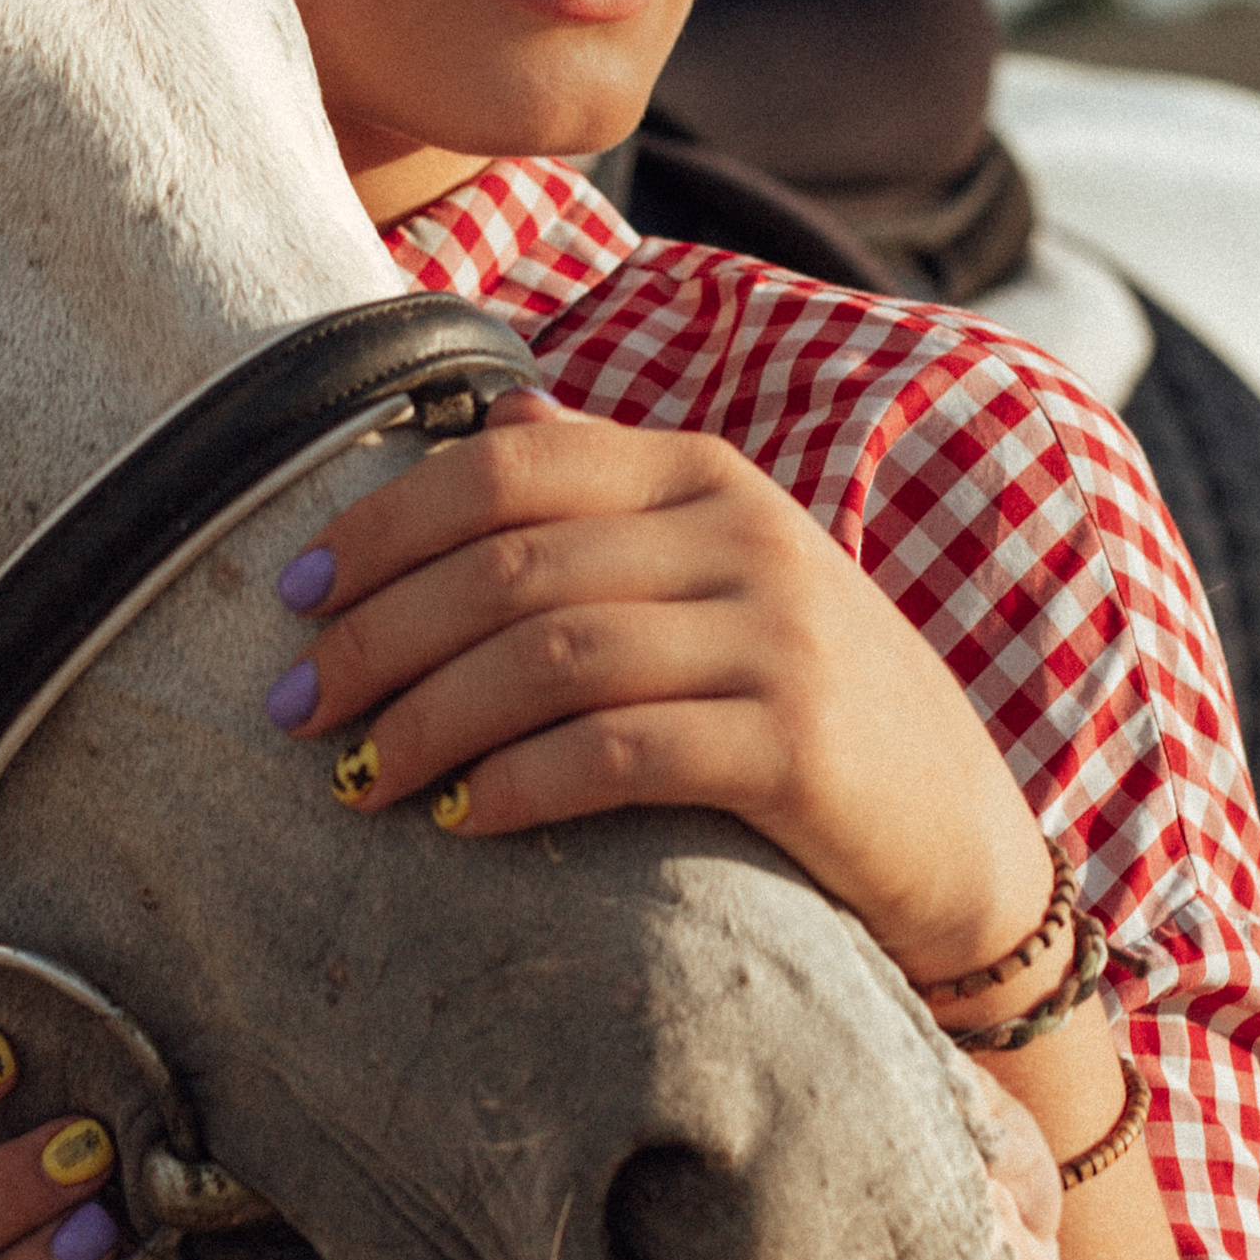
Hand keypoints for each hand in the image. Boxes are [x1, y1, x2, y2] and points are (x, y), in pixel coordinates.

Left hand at [268, 388, 1056, 985]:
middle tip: (295, 707)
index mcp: (702, 476)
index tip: (291, 594)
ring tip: (354, 776)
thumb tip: (498, 412)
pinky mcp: (798, 746)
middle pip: (506, 563)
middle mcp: (740, 534)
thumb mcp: (721, 577)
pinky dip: (515, 785)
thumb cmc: (807, 709)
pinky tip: (458, 818)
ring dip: (424, 719)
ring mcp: (777, 636)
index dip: (381, 525)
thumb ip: (611, 495)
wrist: (967, 847)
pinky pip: (615, 751)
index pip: (505, 466)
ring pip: (546, 655)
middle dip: (375, 636)